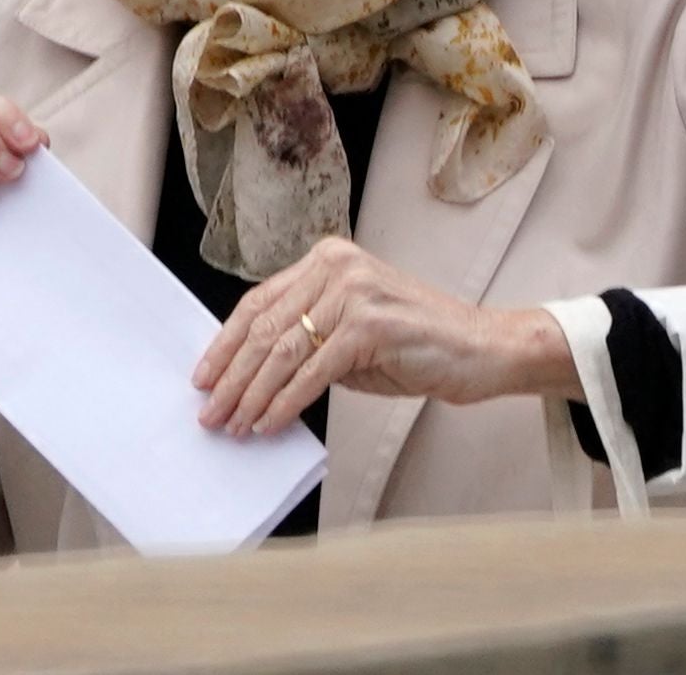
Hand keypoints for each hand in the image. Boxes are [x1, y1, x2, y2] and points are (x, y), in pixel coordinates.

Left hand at [191, 237, 577, 441]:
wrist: (481, 348)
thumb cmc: (416, 344)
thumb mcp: (351, 330)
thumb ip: (307, 337)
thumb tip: (249, 375)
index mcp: (327, 259)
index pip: (259, 302)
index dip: (226, 343)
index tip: (203, 376)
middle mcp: (337, 266)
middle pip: (264, 327)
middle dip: (231, 376)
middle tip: (210, 411)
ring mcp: (354, 293)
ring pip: (283, 351)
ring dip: (251, 395)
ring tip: (233, 425)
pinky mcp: (370, 326)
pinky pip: (312, 372)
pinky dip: (285, 403)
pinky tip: (268, 424)